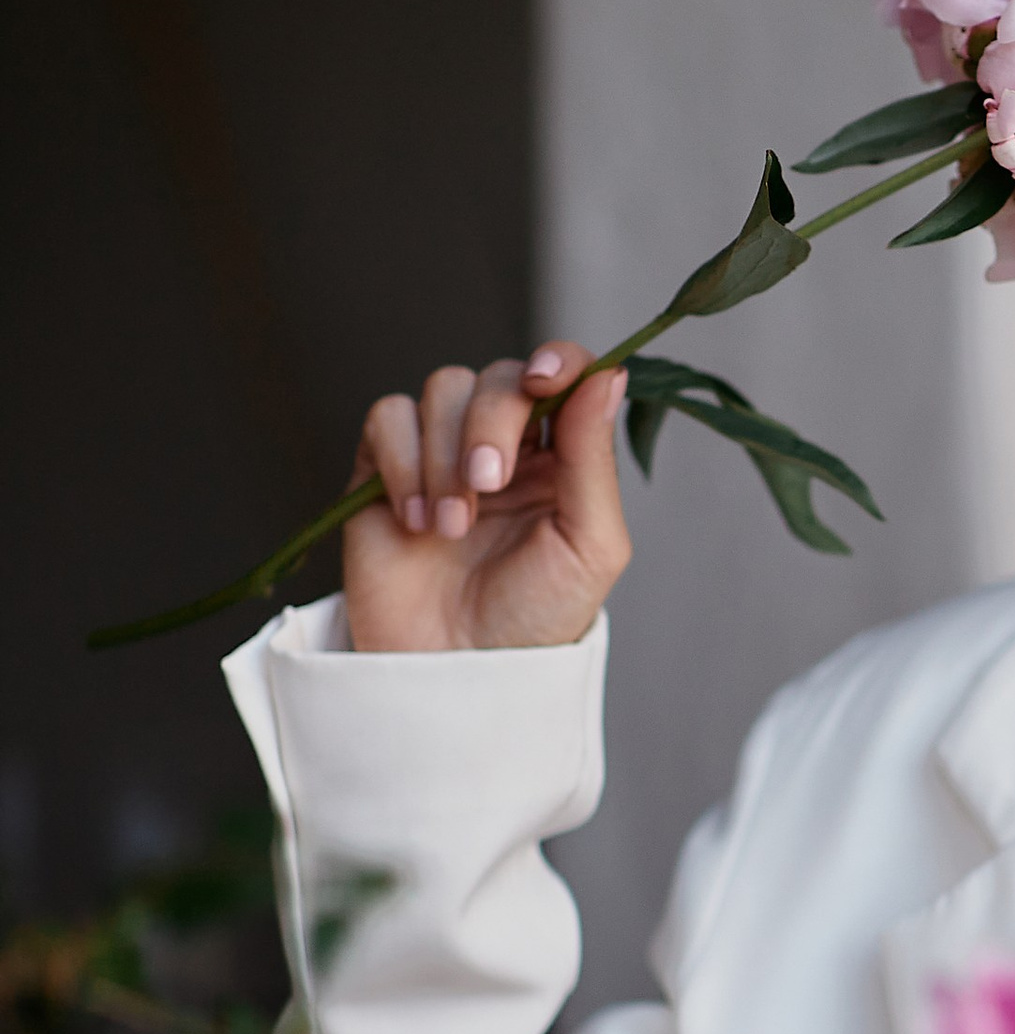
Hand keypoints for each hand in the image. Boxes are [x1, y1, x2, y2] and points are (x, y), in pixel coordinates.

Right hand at [343, 344, 632, 652]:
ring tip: (450, 527)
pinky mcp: (384, 468)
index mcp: (563, 456)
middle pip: (498, 376)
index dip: (555, 360)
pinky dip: (401, 462)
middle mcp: (505, 444)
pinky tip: (414, 520)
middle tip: (488, 485)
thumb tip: (610, 372)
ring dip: (445, 454)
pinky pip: (387, 418)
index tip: (543, 379)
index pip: (563, 374)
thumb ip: (593, 458)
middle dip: (492, 422)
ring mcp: (442, 452)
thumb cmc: (534, 620)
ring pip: (442, 388)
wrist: (456, 673)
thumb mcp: (588, 545)